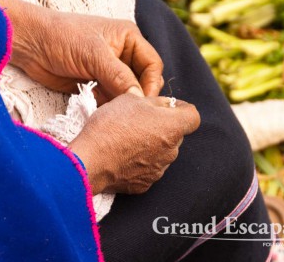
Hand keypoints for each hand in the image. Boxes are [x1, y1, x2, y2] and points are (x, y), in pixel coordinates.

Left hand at [0, 0, 163, 102]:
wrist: (30, 44)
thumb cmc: (62, 38)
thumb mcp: (94, 54)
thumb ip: (119, 77)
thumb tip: (139, 99)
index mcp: (129, 39)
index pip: (152, 64)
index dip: (152, 84)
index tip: (145, 104)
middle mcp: (123, 55)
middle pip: (142, 81)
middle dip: (138, 97)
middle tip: (134, 115)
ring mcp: (109, 72)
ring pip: (126, 94)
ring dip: (123, 105)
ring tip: (120, 119)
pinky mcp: (95, 85)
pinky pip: (110, 101)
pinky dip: (110, 109)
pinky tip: (107, 118)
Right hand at [69, 94, 199, 194]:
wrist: (90, 161)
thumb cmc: (111, 126)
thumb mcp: (130, 99)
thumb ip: (154, 101)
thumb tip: (163, 105)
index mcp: (172, 127)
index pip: (193, 116)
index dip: (182, 109)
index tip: (168, 107)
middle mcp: (171, 151)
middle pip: (175, 135)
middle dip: (162, 126)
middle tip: (140, 120)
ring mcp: (159, 170)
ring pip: (162, 152)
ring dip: (151, 144)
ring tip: (126, 139)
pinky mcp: (145, 184)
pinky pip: (148, 168)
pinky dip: (139, 162)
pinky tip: (122, 156)